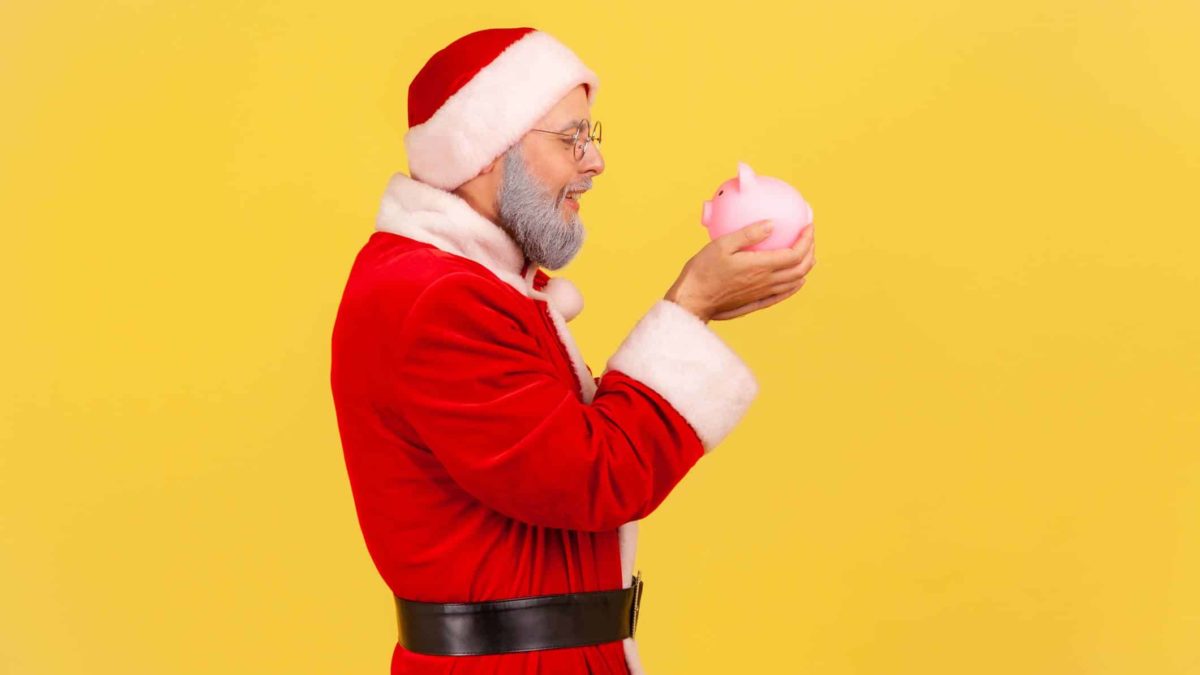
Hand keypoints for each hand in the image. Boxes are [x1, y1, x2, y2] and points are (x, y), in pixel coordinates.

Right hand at [665, 220, 814, 321]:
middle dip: (810, 251)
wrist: (693, 299)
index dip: (807, 239)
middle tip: (809, 237)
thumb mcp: (721, 244)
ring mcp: (762, 294)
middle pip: (800, 269)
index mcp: (760, 266)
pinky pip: (783, 295)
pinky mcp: (756, 302)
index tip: (808, 226)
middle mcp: (765, 282)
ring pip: (794, 282)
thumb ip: (748, 234)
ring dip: (805, 267)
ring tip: (807, 254)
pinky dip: (795, 285)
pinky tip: (796, 280)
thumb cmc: (702, 270)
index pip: (795, 254)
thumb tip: (772, 223)